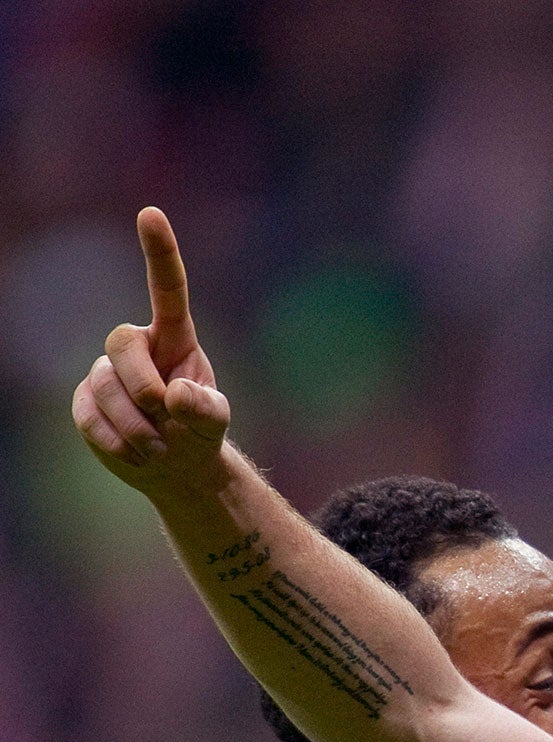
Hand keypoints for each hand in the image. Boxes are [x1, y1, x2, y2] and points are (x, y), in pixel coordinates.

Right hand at [71, 207, 231, 496]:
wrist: (174, 466)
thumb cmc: (198, 431)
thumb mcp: (215, 422)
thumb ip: (207, 409)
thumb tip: (176, 395)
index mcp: (174, 338)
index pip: (166, 289)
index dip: (159, 252)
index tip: (151, 213)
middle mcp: (137, 347)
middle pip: (121, 343)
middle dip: (143, 384)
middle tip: (166, 416)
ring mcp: (105, 372)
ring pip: (105, 387)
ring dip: (138, 426)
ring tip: (161, 447)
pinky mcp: (85, 402)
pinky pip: (90, 416)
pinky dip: (118, 442)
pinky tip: (138, 453)